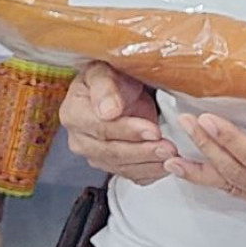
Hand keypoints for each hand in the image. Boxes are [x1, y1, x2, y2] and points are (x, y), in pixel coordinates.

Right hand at [61, 63, 175, 183]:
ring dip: (149, 164)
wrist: (120, 89)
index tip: (152, 130)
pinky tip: (166, 165)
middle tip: (167, 147)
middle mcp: (80, 139)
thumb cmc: (111, 77)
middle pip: (111, 152)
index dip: (127, 131)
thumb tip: (108, 111)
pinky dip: (151, 172)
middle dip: (143, 151)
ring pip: (122, 167)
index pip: (100, 128)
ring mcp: (95, 155)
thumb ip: (105, 88)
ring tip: (171, 155)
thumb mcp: (105, 71)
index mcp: (73, 113)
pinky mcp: (112, 166)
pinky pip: (131, 175)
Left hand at [172, 112, 245, 218]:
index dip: (229, 140)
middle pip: (235, 171)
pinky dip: (207, 178)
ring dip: (199, 167)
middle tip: (186, 122)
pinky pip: (232, 189)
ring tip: (170, 155)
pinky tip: (186, 168)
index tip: (207, 118)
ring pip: (229, 184)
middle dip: (208, 147)